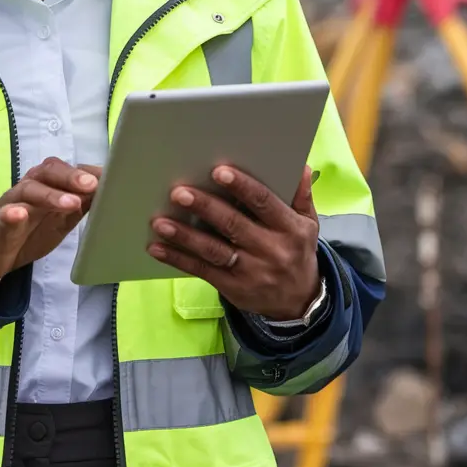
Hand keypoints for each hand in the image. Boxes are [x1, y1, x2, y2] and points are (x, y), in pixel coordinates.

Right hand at [0, 158, 101, 284]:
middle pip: (48, 172)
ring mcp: (11, 204)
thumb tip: (109, 192)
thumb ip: (81, 206)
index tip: (109, 177)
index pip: (66, 171)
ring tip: (71, 203)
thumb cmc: (30, 233)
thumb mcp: (61, 221)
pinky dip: (12, 214)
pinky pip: (3, 216)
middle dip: (71, 177)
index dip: (86, 172)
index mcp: (46, 186)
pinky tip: (20, 214)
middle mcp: (29, 188)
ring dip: (51, 195)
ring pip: (29, 190)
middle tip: (91, 185)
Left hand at [147, 164, 320, 320]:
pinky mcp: (233, 288)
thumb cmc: (297, 250)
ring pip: (214, 251)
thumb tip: (299, 165)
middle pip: (233, 225)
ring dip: (185, 236)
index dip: (242, 187)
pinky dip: (178, 259)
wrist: (299, 301)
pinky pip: (203, 271)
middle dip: (205, 207)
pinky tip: (158, 248)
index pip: (264, 203)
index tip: (219, 172)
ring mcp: (250, 271)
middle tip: (179, 193)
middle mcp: (271, 250)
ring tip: (160, 222)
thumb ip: (301, 195)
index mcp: (289, 229)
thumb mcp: (308, 223)